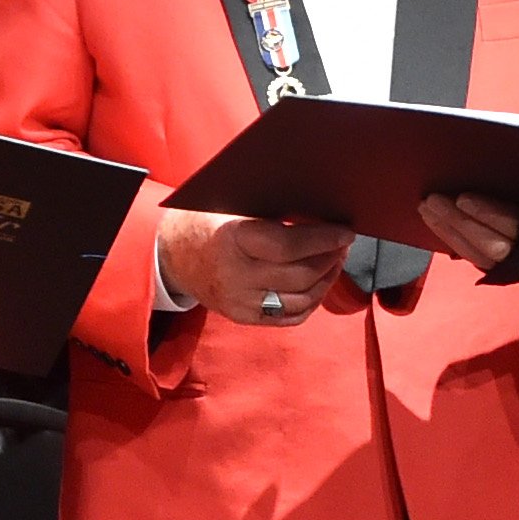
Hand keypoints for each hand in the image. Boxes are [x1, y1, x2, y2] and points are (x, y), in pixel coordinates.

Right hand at [160, 205, 351, 322]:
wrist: (173, 255)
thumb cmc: (207, 219)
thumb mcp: (232, 203)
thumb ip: (271, 208)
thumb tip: (320, 209)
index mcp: (233, 239)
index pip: (289, 246)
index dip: (323, 239)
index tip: (345, 231)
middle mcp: (236, 275)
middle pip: (299, 275)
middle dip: (329, 258)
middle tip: (343, 243)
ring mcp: (240, 302)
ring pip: (299, 300)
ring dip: (325, 280)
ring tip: (335, 260)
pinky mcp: (243, 317)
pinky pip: (288, 317)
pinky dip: (311, 301)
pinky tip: (319, 283)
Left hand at [423, 150, 518, 288]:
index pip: (517, 228)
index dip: (489, 214)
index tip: (464, 197)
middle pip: (487, 244)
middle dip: (458, 223)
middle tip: (432, 199)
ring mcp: (516, 266)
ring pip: (476, 253)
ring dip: (449, 231)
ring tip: (427, 207)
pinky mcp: (504, 267)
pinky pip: (474, 257)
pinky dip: (453, 240)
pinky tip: (435, 222)